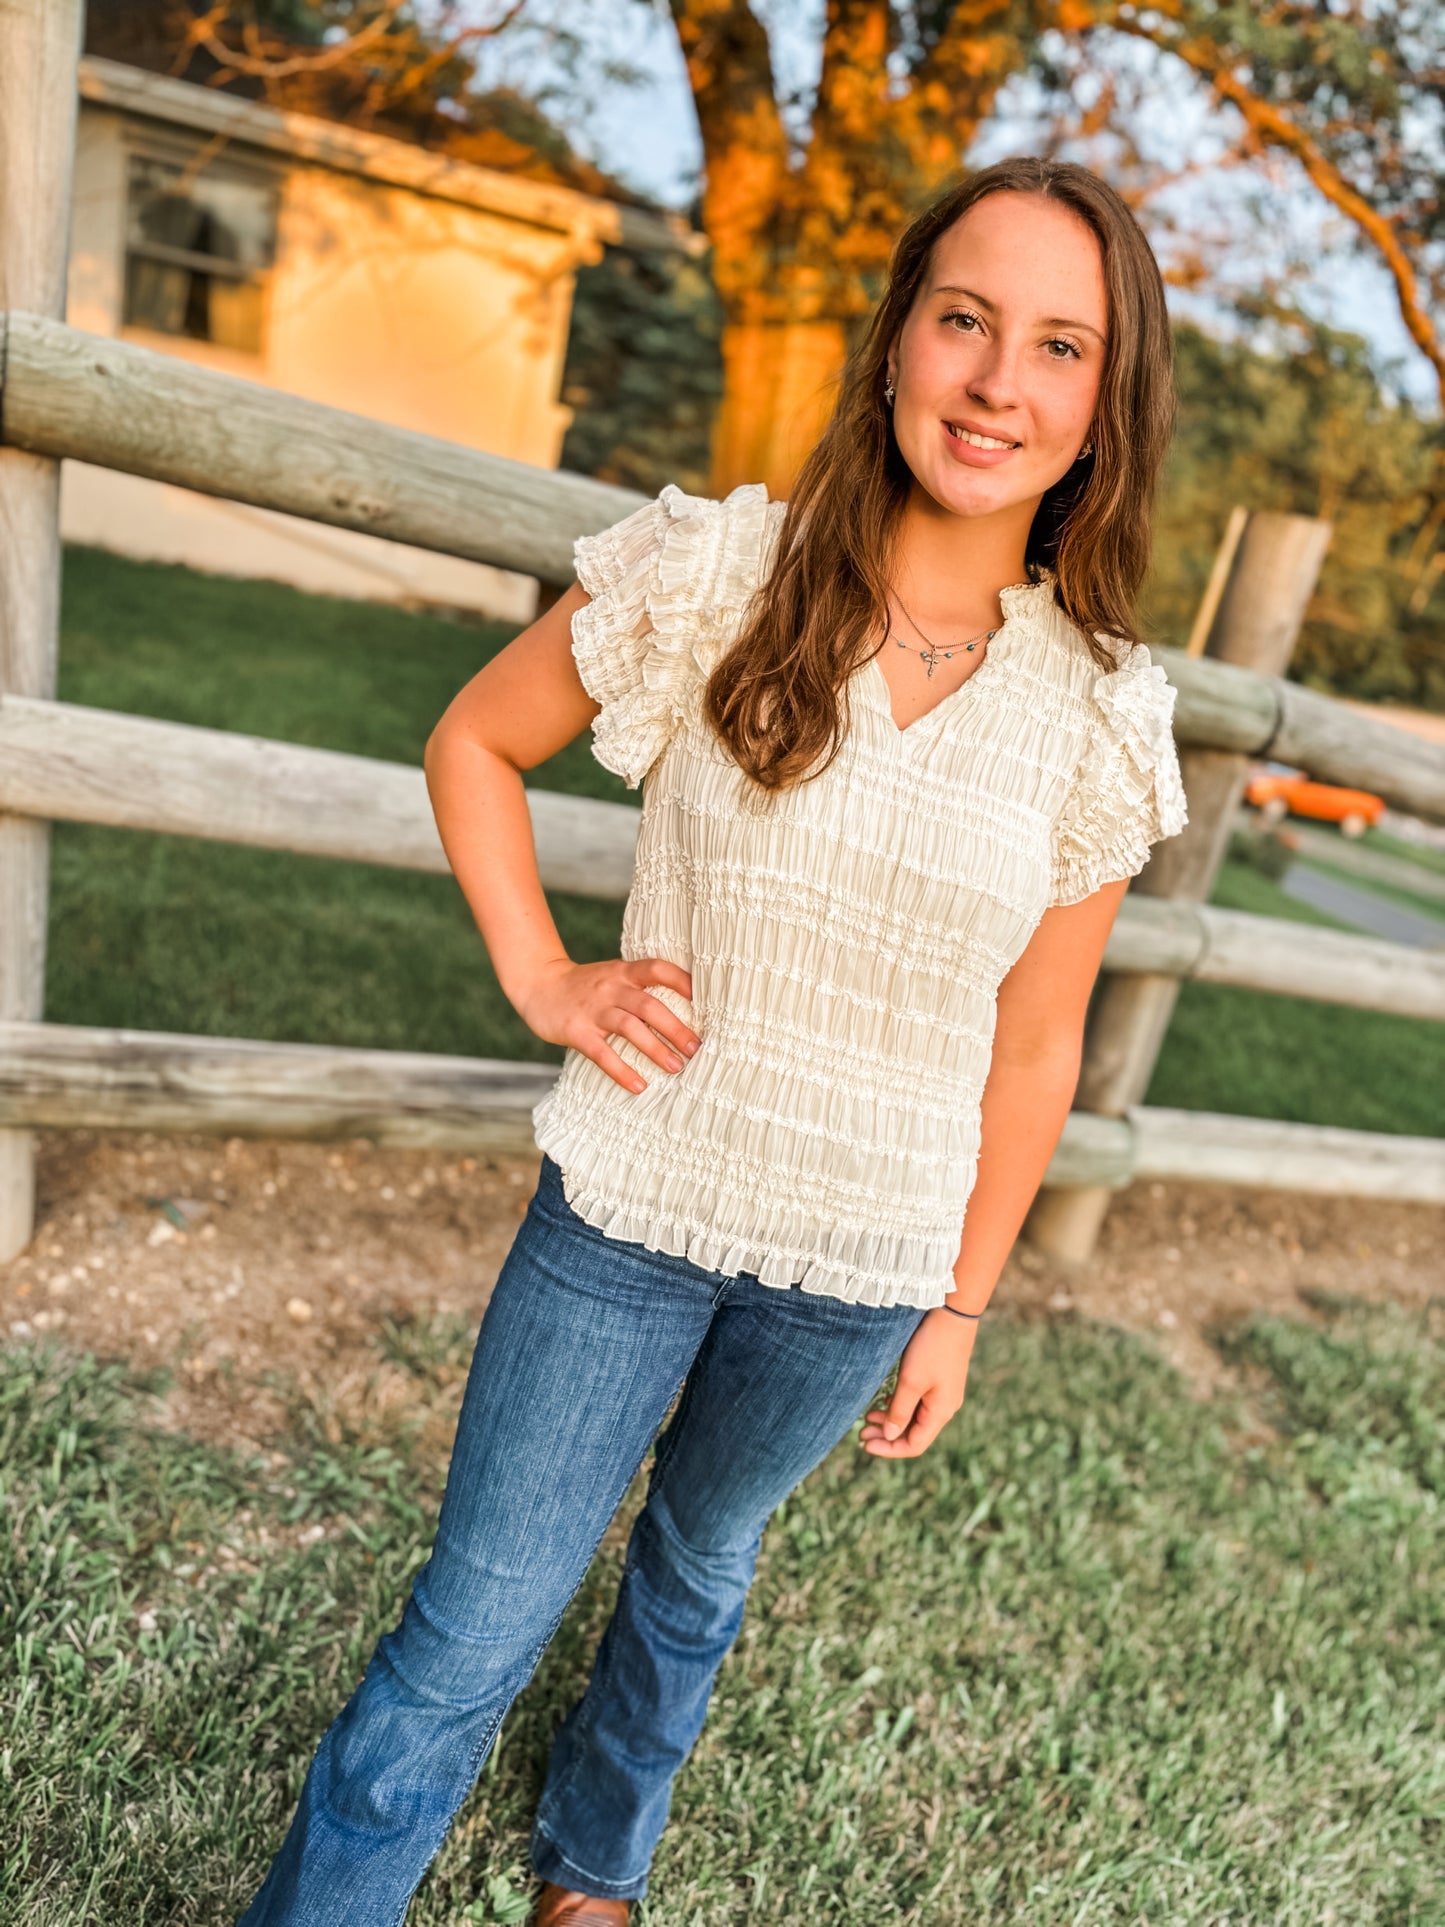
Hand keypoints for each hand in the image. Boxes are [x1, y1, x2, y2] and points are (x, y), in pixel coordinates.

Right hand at [517, 956, 699, 1094]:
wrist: (539, 984)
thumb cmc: (585, 986)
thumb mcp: (612, 976)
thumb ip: (639, 987)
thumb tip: (684, 1008)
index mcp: (623, 973)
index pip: (658, 969)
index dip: (682, 981)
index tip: (704, 999)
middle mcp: (611, 988)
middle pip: (650, 1005)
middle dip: (677, 1028)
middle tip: (697, 1049)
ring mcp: (593, 1010)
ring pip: (630, 1028)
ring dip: (656, 1049)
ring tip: (676, 1067)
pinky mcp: (576, 1032)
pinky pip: (602, 1053)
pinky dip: (622, 1071)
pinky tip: (639, 1086)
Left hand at [859, 1307, 978, 1458]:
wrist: (953, 1313)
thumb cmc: (931, 1347)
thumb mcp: (911, 1381)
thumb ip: (899, 1411)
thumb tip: (890, 1436)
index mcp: (940, 1412)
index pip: (914, 1445)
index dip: (889, 1449)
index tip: (864, 1445)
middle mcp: (944, 1407)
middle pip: (914, 1433)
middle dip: (886, 1437)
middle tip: (860, 1435)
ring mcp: (942, 1393)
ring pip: (914, 1418)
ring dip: (891, 1421)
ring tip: (866, 1420)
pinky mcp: (938, 1379)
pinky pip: (917, 1403)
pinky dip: (899, 1406)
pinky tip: (882, 1402)